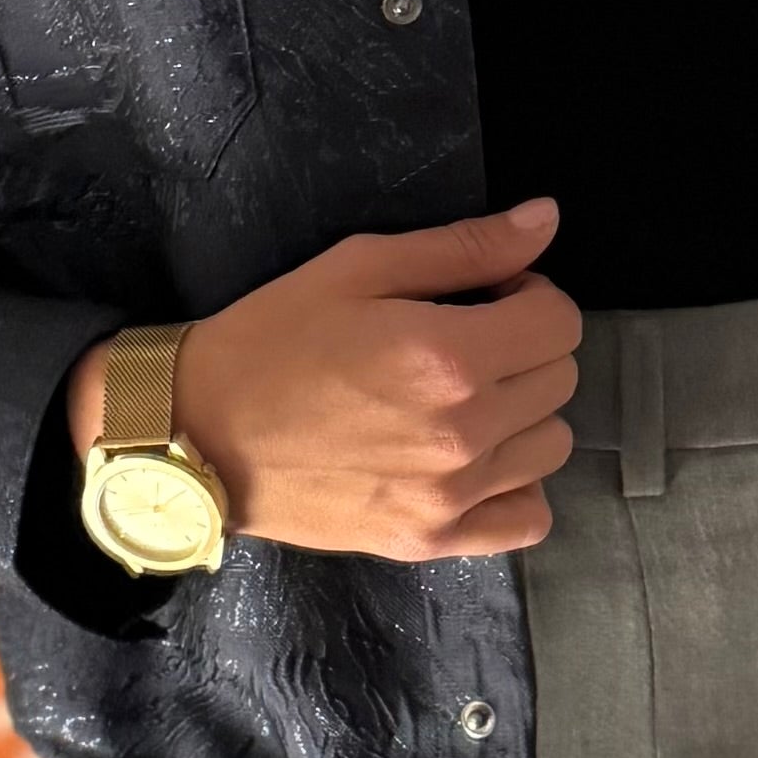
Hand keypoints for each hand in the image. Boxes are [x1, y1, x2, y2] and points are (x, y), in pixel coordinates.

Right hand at [66, 198, 577, 559]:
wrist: (197, 434)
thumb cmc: (271, 340)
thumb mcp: (359, 268)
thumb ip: (464, 247)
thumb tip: (547, 218)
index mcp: (449, 356)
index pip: (560, 322)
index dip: (530, 296)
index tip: (487, 298)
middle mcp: (463, 431)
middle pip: (560, 380)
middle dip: (526, 348)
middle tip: (467, 343)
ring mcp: (451, 495)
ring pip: (552, 447)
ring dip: (525, 414)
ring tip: (466, 401)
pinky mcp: (430, 539)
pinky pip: (528, 519)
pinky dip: (517, 488)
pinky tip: (477, 462)